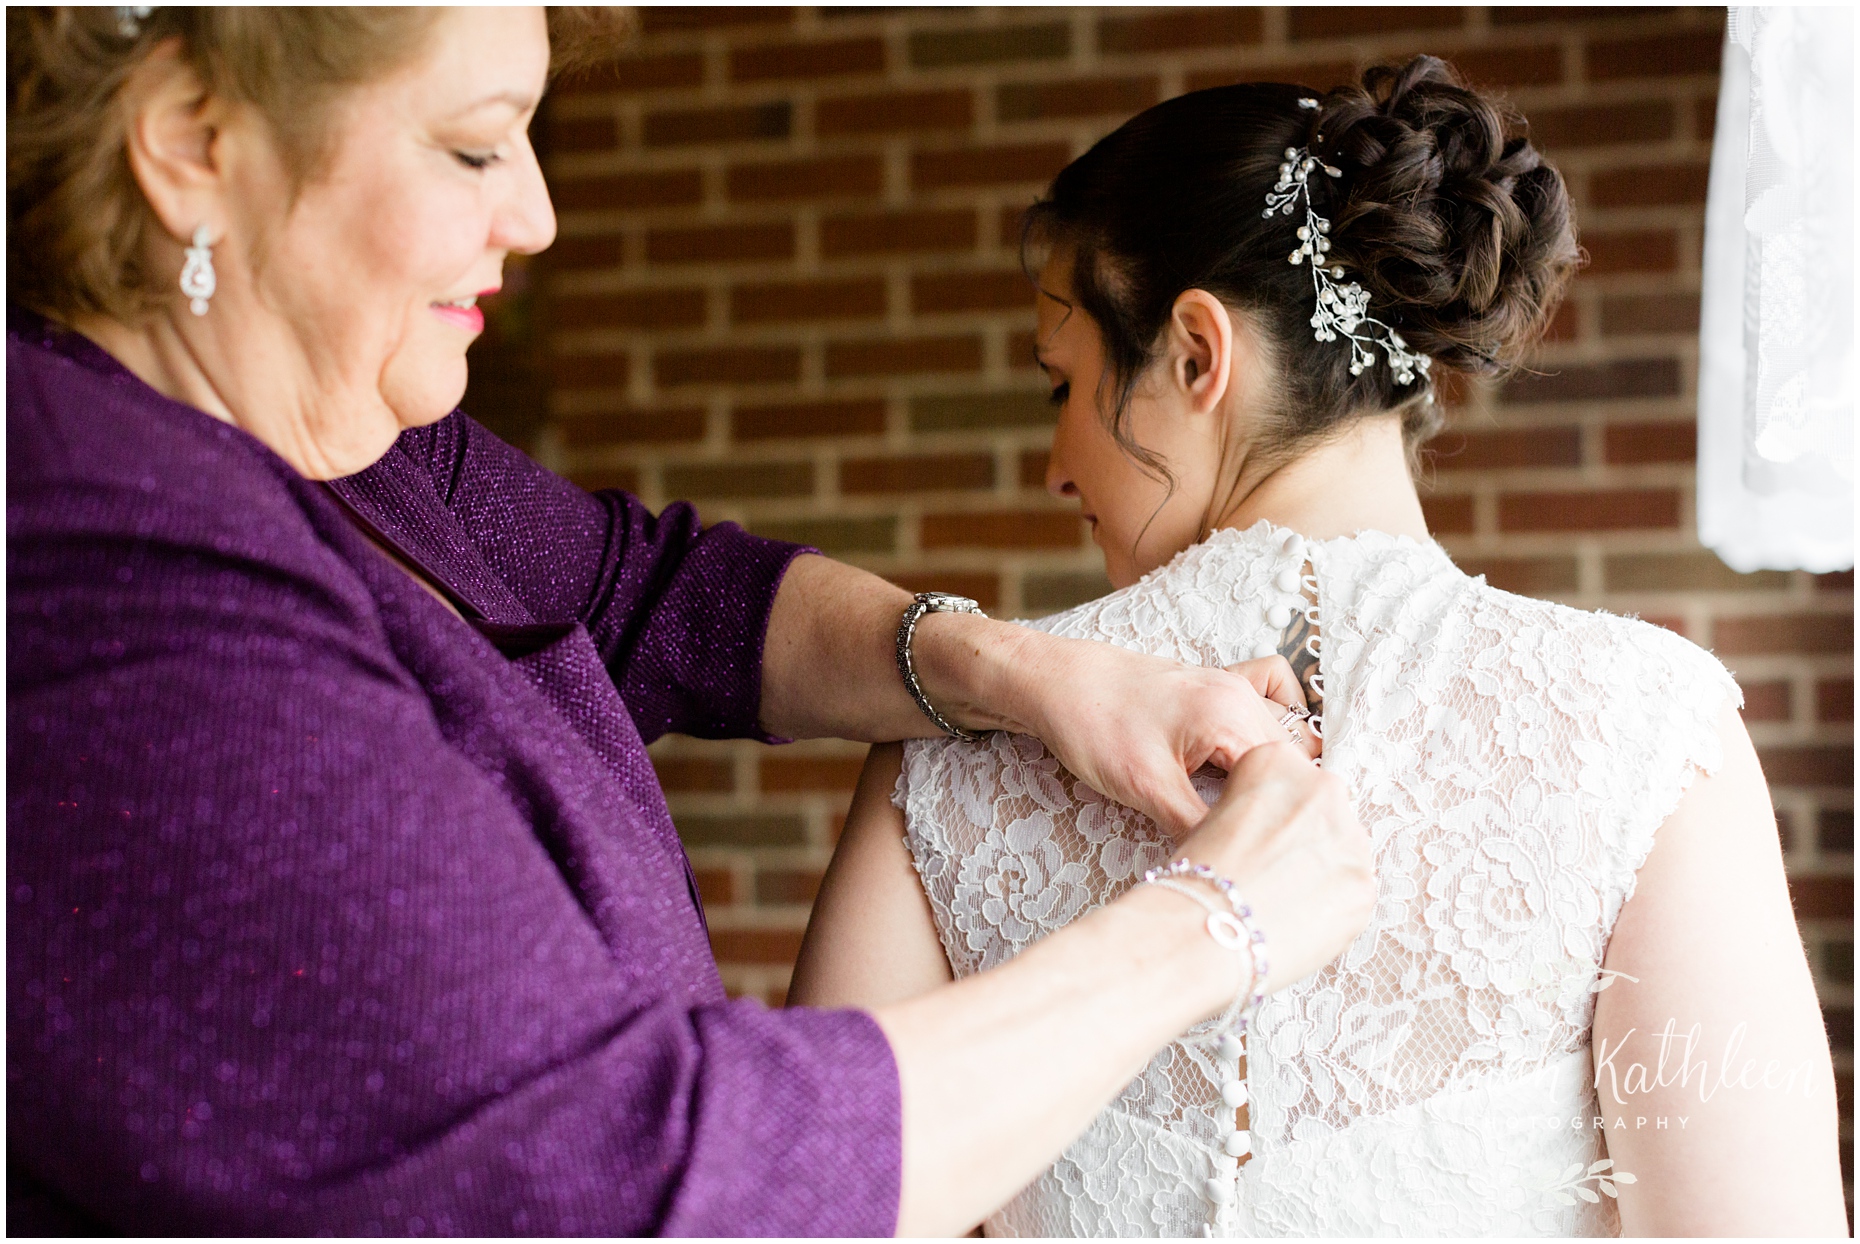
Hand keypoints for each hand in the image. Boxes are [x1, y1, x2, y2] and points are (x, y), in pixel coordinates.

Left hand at [1010, 635, 1321, 835]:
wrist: (1056, 682)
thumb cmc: (1093, 727)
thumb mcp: (1147, 789)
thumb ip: (1199, 825)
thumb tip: (1232, 859)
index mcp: (1232, 716)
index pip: (1289, 778)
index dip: (1281, 819)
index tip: (1269, 849)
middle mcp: (1241, 695)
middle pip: (1293, 759)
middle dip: (1285, 800)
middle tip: (1263, 839)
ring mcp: (1230, 686)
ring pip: (1284, 735)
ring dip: (1279, 771)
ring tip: (1256, 810)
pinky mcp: (1214, 686)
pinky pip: (1269, 696)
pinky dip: (1275, 722)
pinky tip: (1253, 757)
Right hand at [1176, 742, 1372, 994]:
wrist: (1204, 932)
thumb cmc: (1196, 877)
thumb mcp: (1212, 816)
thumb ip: (1255, 809)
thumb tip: (1274, 834)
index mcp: (1276, 760)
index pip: (1287, 778)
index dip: (1269, 813)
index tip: (1256, 836)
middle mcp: (1322, 788)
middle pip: (1321, 810)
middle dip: (1303, 838)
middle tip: (1271, 871)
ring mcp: (1351, 837)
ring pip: (1341, 851)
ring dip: (1320, 871)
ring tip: (1283, 902)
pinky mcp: (1365, 885)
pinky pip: (1351, 893)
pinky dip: (1330, 908)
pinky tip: (1297, 921)